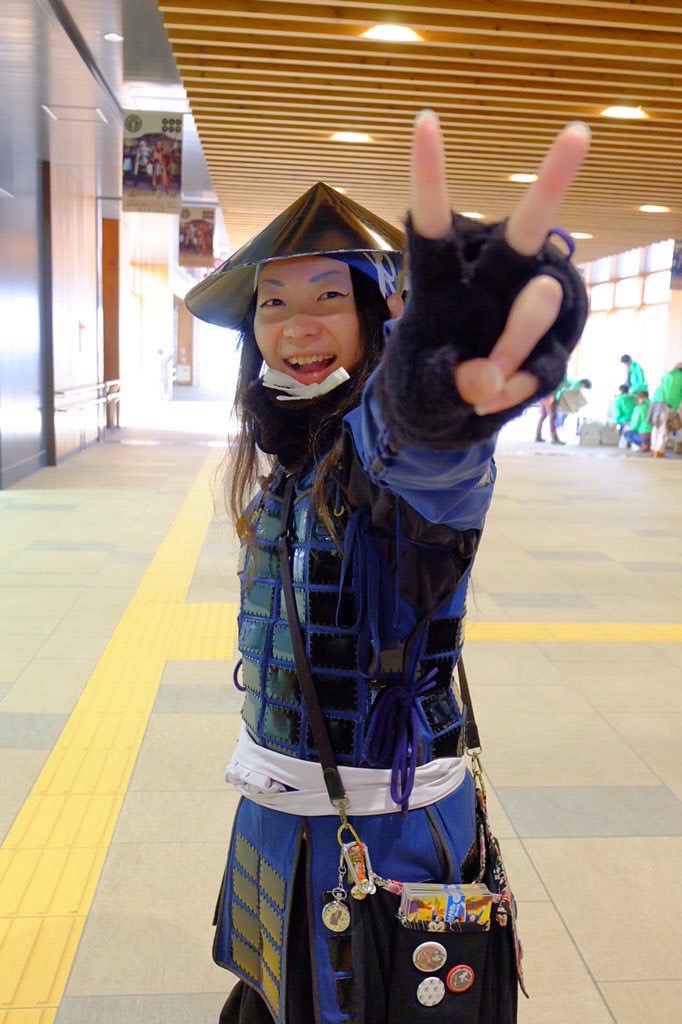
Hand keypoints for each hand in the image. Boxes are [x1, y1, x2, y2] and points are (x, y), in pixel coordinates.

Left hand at [410, 111, 590, 413]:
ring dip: (510, 351)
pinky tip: (495, 399)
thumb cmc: (426, 390)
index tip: (425, 121)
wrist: (451, 422)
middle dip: (551, 184)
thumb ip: (450, 384)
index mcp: (443, 285)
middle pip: (522, 234)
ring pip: (540, 304)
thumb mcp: (422, 394)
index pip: (433, 228)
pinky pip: (548, 364)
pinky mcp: (554, 345)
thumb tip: (489, 380)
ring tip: (479, 389)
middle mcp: (490, 284)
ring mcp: (526, 311)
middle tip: (578, 133)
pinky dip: (520, 389)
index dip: (429, 177)